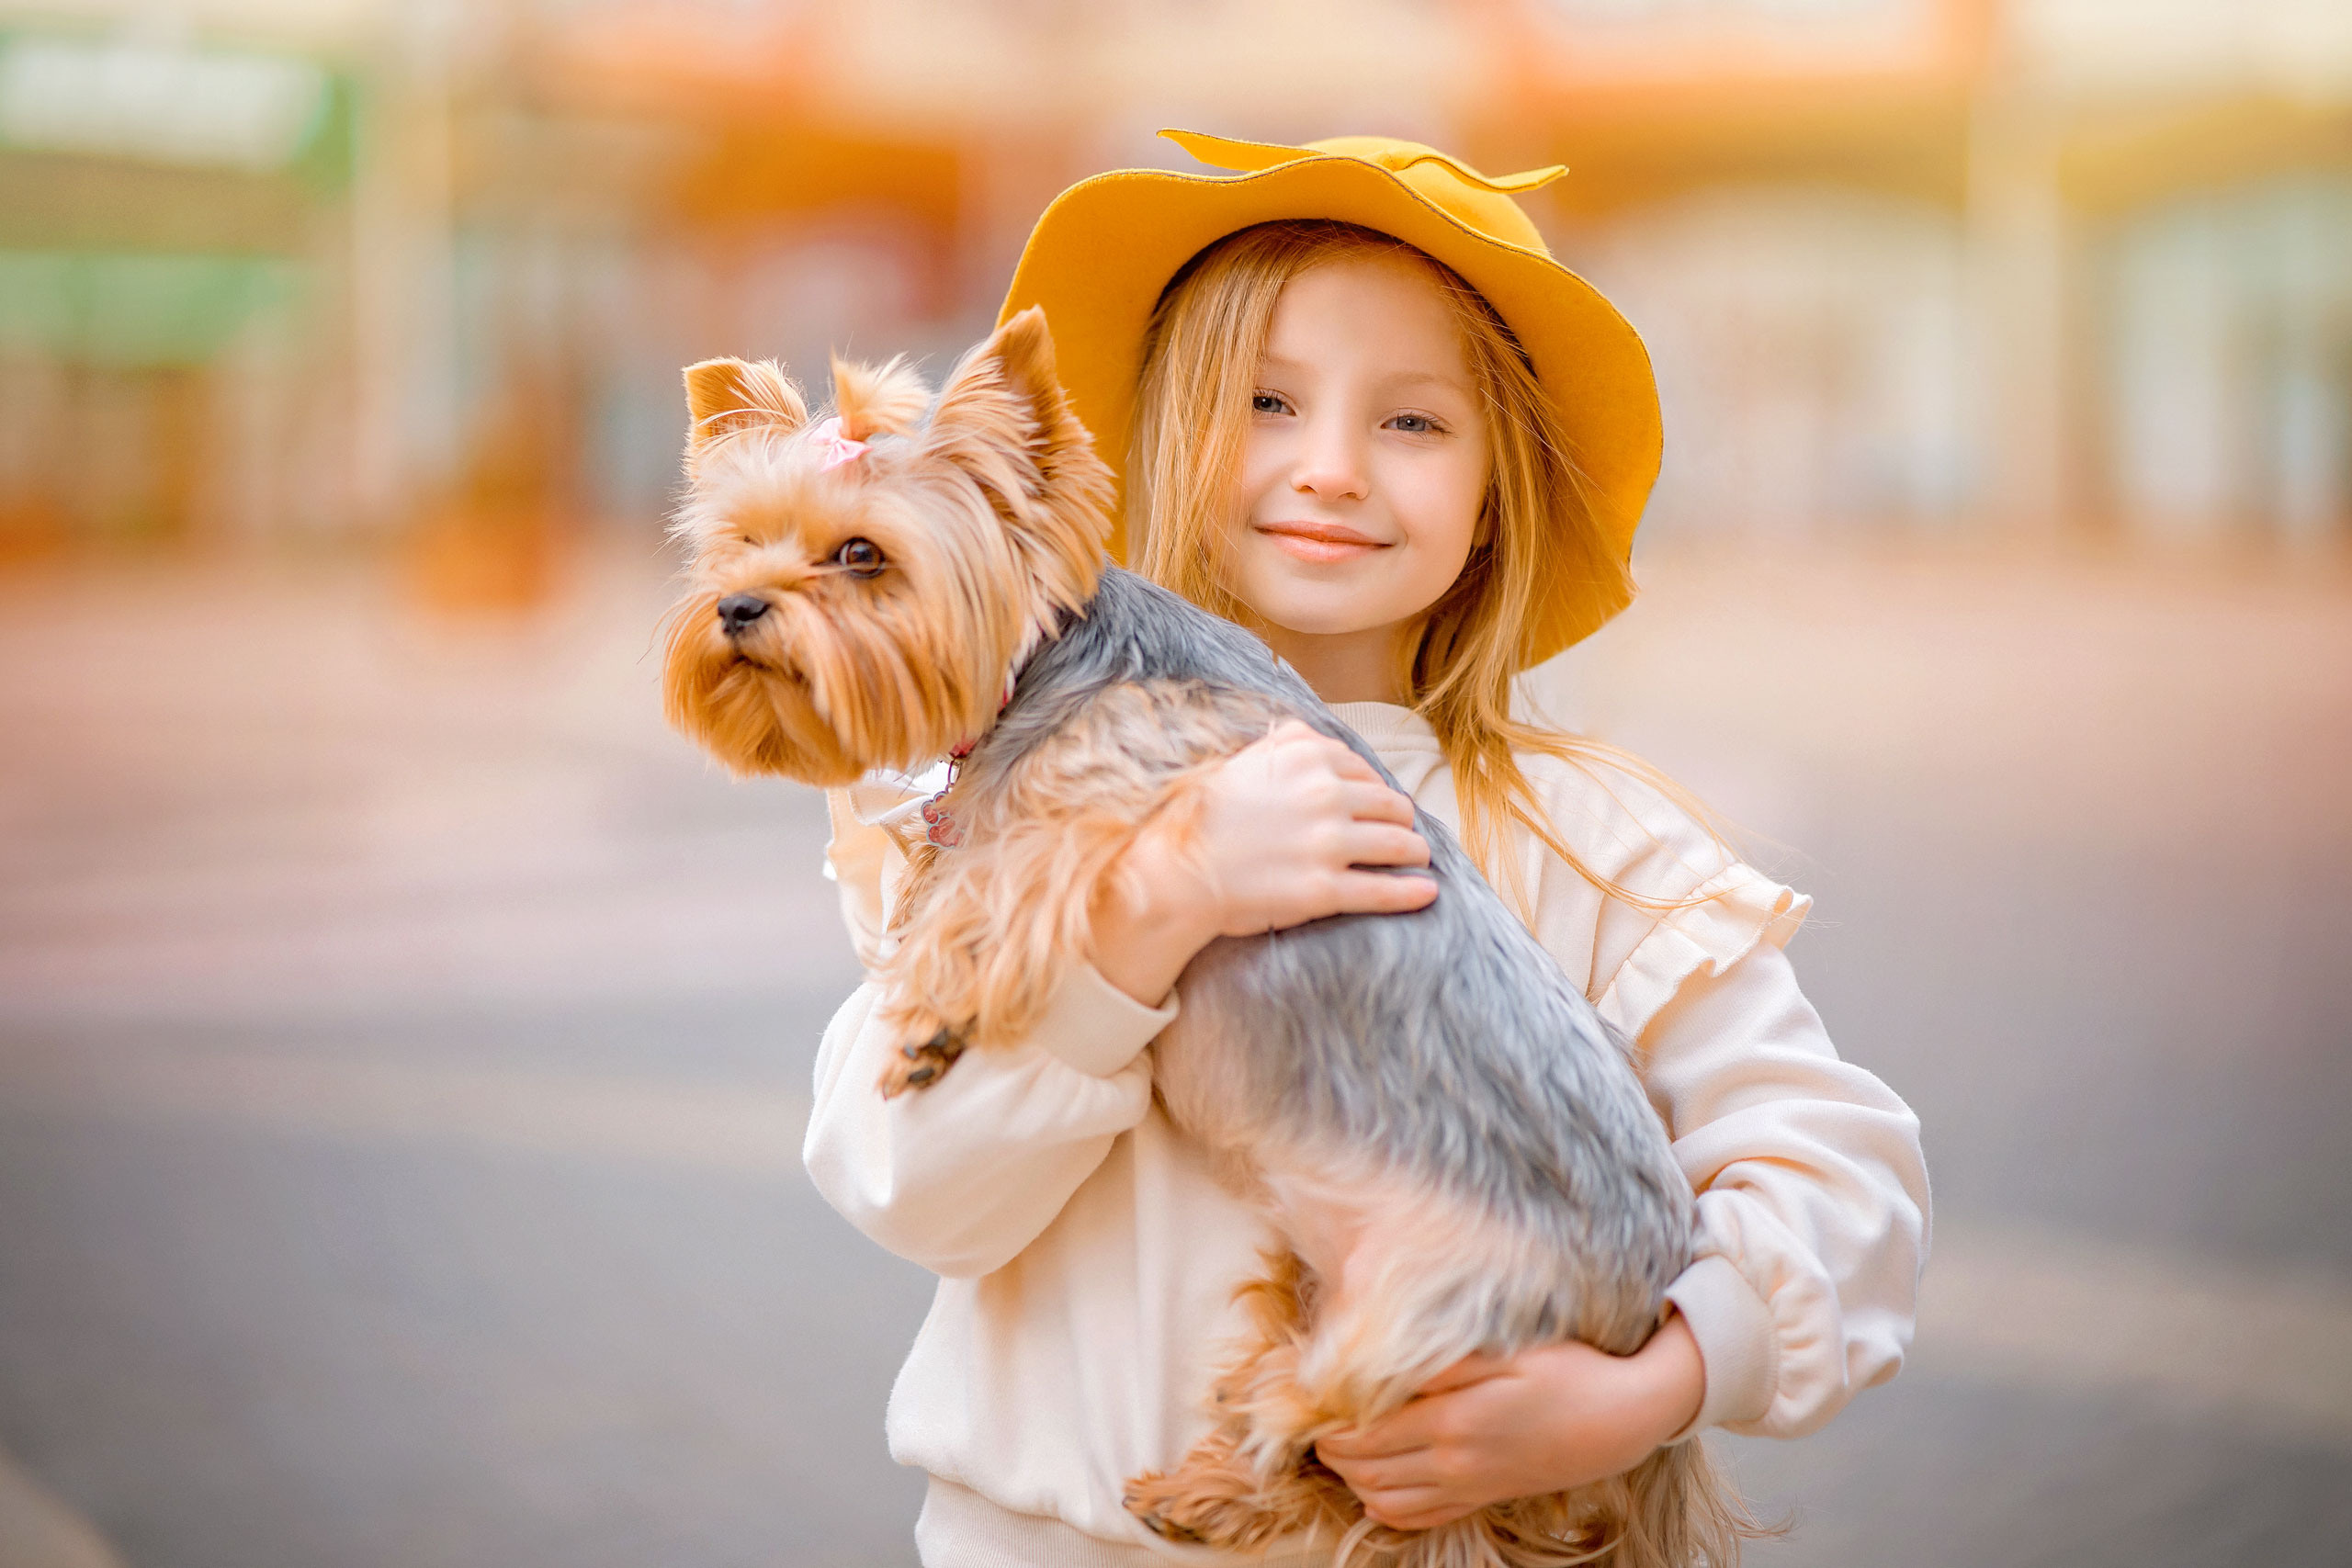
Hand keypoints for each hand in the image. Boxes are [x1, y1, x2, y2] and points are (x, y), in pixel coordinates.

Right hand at [1089, 721, 1433, 1005]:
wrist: (1175, 869)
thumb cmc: (1205, 815)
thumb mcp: (1245, 758)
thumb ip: (1287, 741)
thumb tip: (1314, 733)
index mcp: (1308, 757)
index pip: (1365, 770)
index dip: (1372, 790)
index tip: (1374, 805)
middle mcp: (1326, 795)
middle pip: (1391, 805)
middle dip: (1400, 820)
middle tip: (1404, 833)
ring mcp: (1328, 843)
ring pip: (1398, 844)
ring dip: (1414, 852)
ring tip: (1418, 859)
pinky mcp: (1324, 890)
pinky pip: (1385, 890)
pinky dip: (1412, 892)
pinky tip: (1427, 892)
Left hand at [1314, 1315, 1705, 1531]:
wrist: (1618, 1420)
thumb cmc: (1566, 1372)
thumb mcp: (1508, 1351)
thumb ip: (1446, 1360)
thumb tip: (1388, 1362)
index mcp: (1453, 1420)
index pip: (1367, 1432)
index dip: (1329, 1423)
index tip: (1312, 1403)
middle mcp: (1454, 1462)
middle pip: (1367, 1469)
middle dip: (1332, 1451)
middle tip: (1317, 1424)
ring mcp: (1468, 1486)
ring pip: (1386, 1498)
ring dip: (1353, 1478)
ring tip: (1340, 1450)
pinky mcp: (1482, 1497)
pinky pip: (1420, 1517)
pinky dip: (1387, 1507)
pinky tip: (1377, 1485)